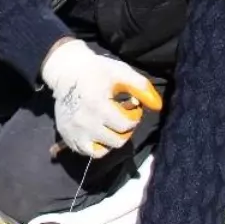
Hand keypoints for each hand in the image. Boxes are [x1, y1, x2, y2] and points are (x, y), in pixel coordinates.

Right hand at [40, 39, 161, 157]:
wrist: (66, 71)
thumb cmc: (97, 70)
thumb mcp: (121, 73)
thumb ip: (142, 87)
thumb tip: (158, 106)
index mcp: (97, 105)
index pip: (126, 125)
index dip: (134, 116)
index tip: (131, 105)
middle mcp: (84, 122)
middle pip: (117, 140)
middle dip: (125, 129)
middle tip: (122, 116)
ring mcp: (73, 131)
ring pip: (102, 151)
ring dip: (112, 140)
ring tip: (111, 125)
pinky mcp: (67, 136)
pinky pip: (87, 152)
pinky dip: (97, 146)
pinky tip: (99, 132)